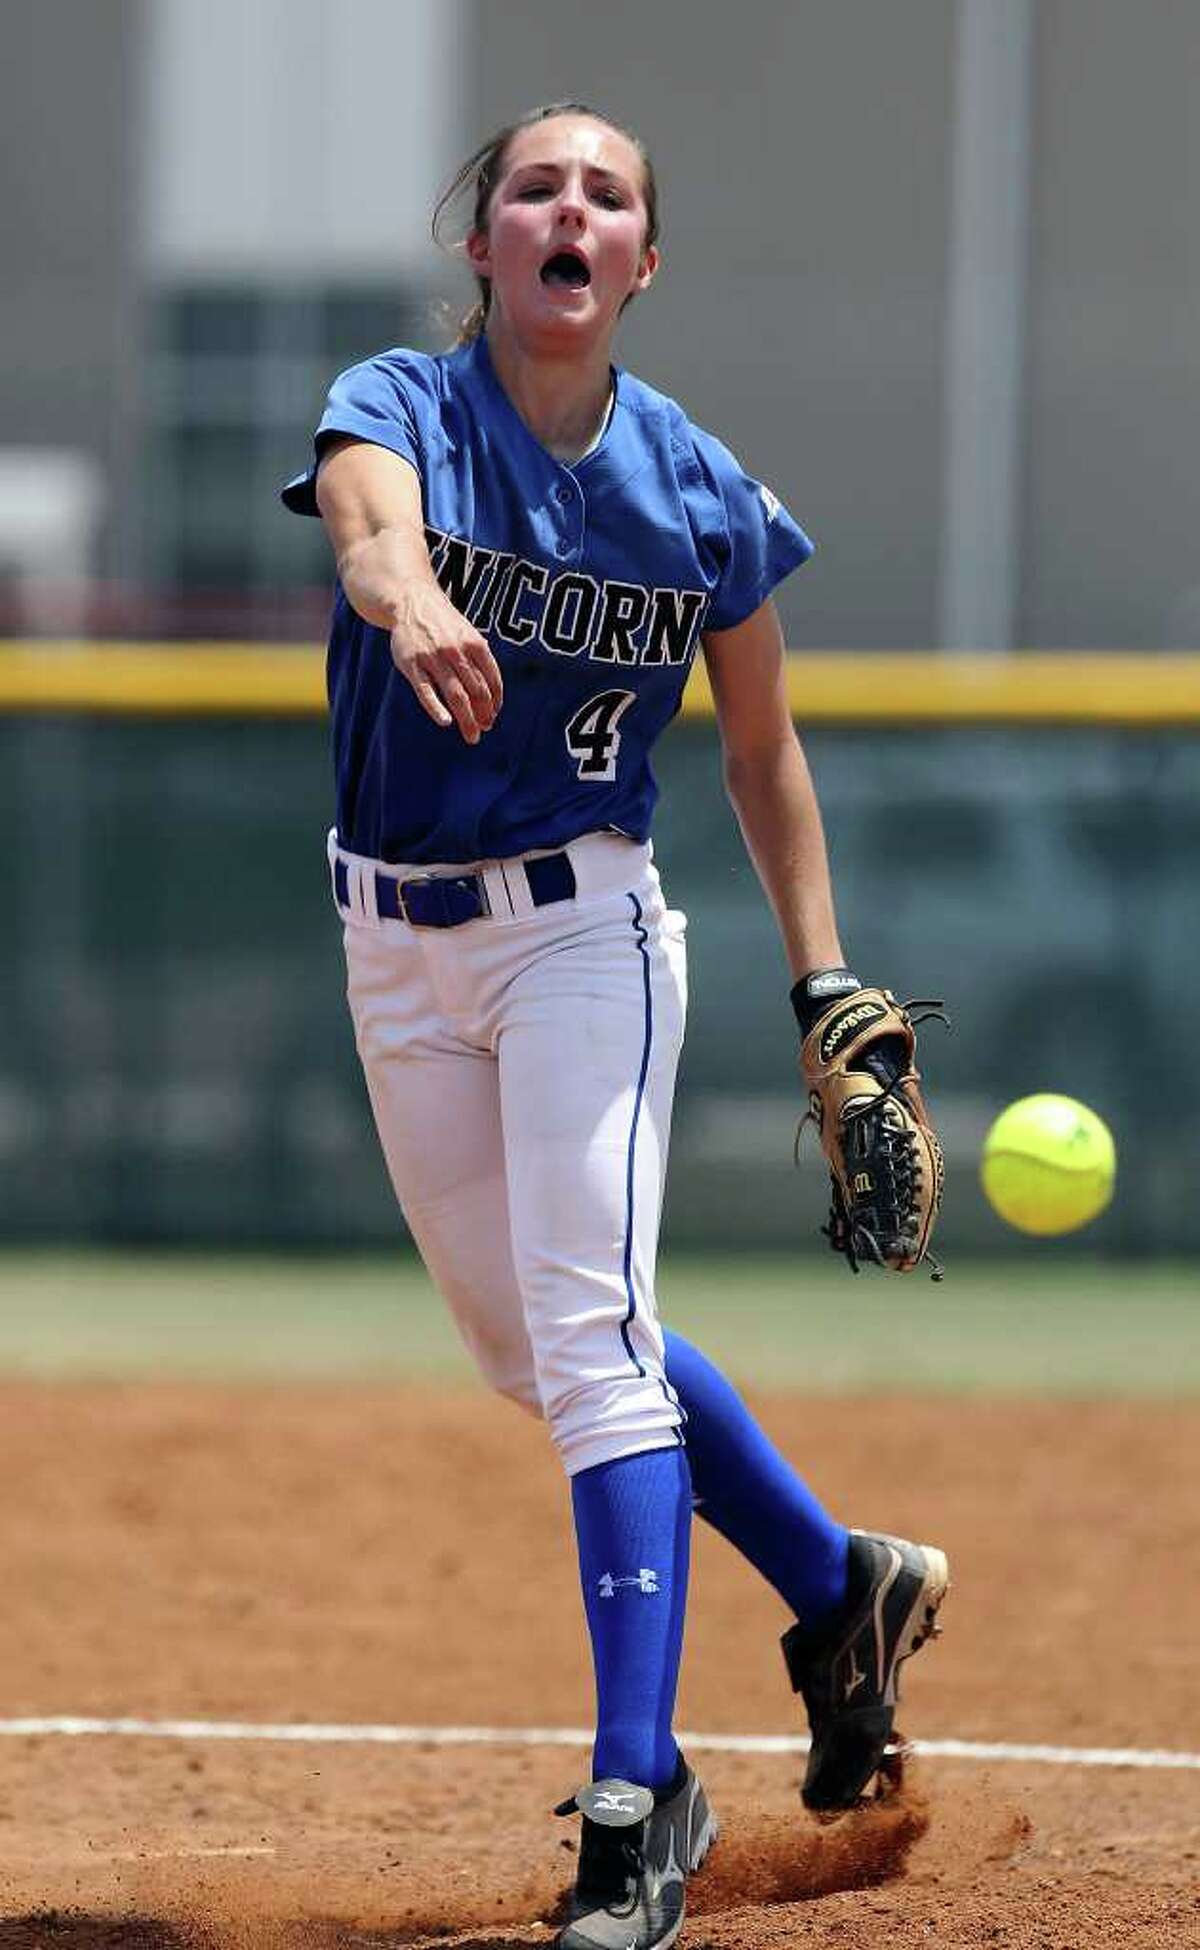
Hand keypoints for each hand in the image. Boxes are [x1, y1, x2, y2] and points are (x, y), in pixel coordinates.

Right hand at [389, 581, 502, 743]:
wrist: (411, 601)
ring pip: (455, 695)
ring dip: (467, 719)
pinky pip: (425, 691)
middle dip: (483, 714)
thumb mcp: (468, 634)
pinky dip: (436, 708)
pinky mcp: (411, 664)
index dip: (495, 702)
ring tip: (472, 735)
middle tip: (484, 729)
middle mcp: (456, 651)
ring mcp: (433, 657)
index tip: (493, 716)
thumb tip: (492, 696)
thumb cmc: (444, 623)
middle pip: (476, 691)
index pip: (491, 680)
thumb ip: (480, 660)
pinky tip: (446, 722)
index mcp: (475, 644)